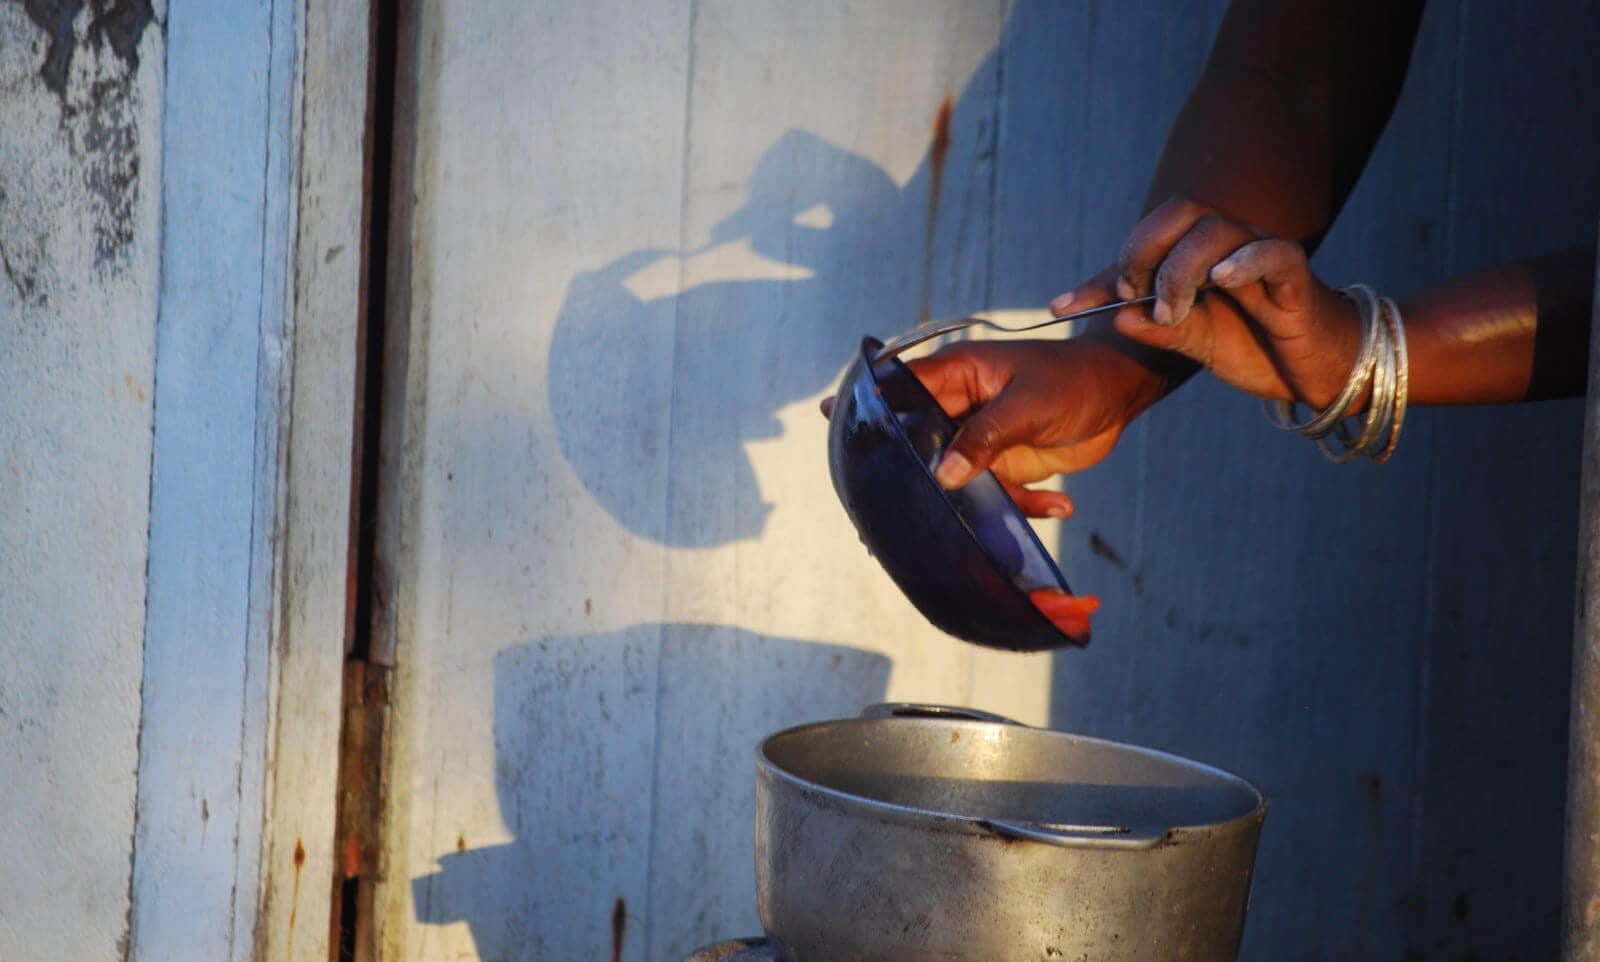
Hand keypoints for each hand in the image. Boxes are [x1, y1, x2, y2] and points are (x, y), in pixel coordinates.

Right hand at [900, 324, 1169, 508]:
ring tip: (1010, 515)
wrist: (1118, 394)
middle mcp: (959, 407)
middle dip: (924, 475)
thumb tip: (944, 474)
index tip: (857, 439)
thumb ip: (985, 437)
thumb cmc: (1073, 380)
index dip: (876, 411)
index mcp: (957, 375)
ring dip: (983, 502)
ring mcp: (979, 438)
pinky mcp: (1003, 464)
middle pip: (921, 443)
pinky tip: (1060, 504)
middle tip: (924, 506)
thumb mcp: (1029, 405)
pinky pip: (996, 494)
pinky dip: (1023, 505)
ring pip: (956, 478)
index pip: (903, 390)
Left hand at [1097, 197, 1362, 408]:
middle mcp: (1227, 246)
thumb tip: (1116, 317)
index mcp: (1197, 257)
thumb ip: (1159, 329)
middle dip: (1143, 250)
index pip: (1143, 244)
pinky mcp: (1295, 276)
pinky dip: (1245, 261)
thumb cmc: (1257, 347)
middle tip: (1132, 294)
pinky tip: (1221, 280)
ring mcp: (1260, 255)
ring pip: (1216, 230)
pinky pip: (1272, 253)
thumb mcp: (1196, 343)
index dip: (1100, 275)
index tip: (1062, 307)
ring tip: (1172, 310)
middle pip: (1181, 212)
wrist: (1317, 372)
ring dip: (1182, 269)